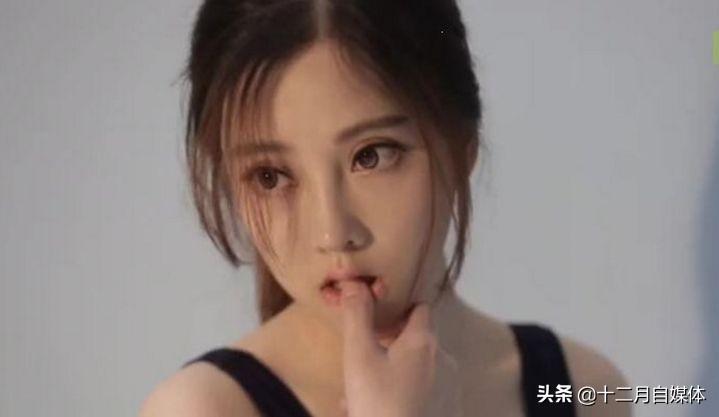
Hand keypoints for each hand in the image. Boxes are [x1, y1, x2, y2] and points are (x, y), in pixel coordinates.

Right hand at [338, 280, 461, 416]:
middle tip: (359, 356)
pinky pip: (416, 390)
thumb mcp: (359, 355)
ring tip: (357, 390)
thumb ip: (357, 315)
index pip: (419, 306)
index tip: (373, 318)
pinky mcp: (442, 408)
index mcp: (423, 341)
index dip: (396, 307)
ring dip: (385, 370)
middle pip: (413, 337)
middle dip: (384, 342)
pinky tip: (368, 407)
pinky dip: (396, 391)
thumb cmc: (377, 401)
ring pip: (411, 367)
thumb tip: (354, 282)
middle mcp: (440, 359)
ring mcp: (444, 386)